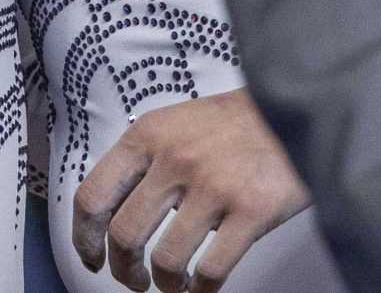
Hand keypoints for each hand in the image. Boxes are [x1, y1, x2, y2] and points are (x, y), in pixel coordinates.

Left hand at [73, 89, 308, 292]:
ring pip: (165, 259)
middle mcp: (174, 160)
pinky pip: (210, 270)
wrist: (296, 105)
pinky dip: (200, 289)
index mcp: (148, 136)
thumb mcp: (177, 122)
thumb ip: (146, 158)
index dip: (84, 236)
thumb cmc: (237, 121)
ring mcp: (212, 187)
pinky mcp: (251, 212)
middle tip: (133, 279)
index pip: (94, 194)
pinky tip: (202, 286)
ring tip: (172, 284)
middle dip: (124, 269)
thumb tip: (115, 206)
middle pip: (124, 234)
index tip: (91, 254)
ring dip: (164, 283)